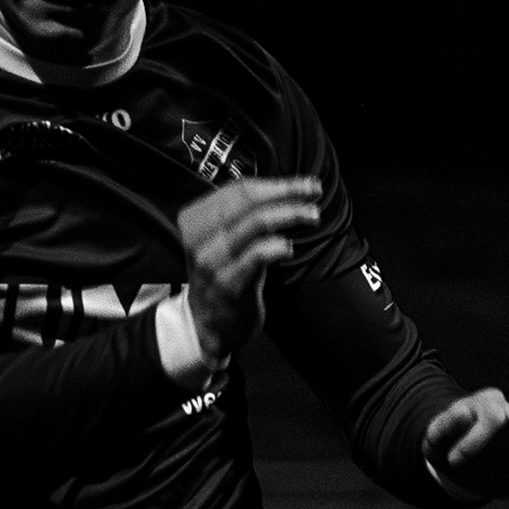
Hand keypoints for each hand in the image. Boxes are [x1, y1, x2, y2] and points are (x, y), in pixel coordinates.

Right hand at [174, 177, 320, 361]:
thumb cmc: (223, 276)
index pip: (238, 189)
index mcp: (194, 219)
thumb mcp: (222, 239)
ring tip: (311, 215)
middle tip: (313, 192)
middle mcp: (198, 237)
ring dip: (290, 215)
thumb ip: (242, 214)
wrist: (208, 325)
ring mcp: (211, 261)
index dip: (276, 183)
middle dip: (287, 192)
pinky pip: (258, 255)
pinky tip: (289, 247)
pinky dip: (278, 246)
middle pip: (246, 200)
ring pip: (256, 223)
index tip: (304, 184)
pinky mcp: (228, 284)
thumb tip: (285, 188)